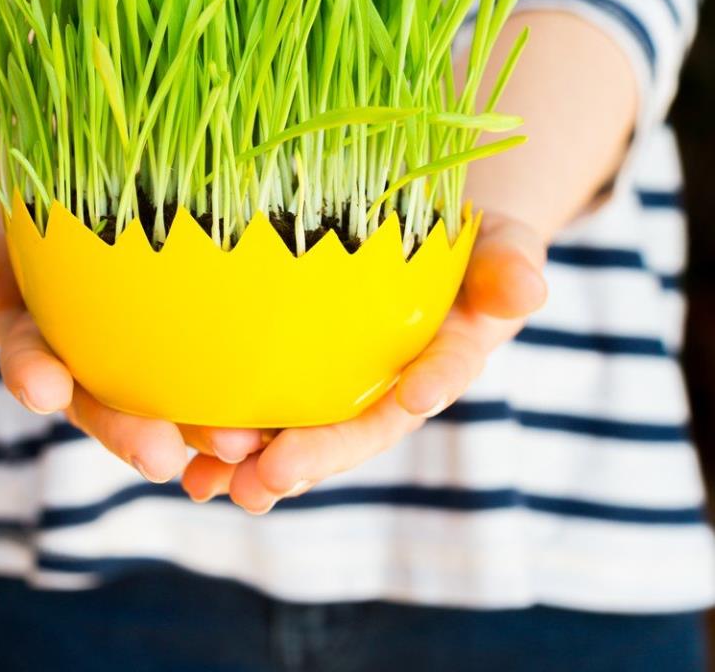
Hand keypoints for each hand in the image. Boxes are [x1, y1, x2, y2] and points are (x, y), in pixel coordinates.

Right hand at [0, 224, 269, 479]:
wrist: (108, 209)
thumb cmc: (58, 217)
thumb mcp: (21, 229)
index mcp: (39, 336)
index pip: (29, 357)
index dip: (33, 374)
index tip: (43, 387)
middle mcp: (88, 367)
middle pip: (103, 403)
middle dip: (128, 431)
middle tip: (161, 457)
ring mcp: (143, 372)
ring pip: (167, 411)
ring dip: (198, 434)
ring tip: (237, 448)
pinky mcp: (197, 369)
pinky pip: (216, 396)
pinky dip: (241, 420)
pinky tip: (275, 434)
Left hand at [180, 212, 546, 512]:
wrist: (419, 239)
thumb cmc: (465, 244)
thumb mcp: (497, 245)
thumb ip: (508, 268)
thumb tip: (530, 290)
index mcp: (444, 357)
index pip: (442, 372)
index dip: (432, 386)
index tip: (417, 396)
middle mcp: (390, 389)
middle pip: (357, 427)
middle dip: (318, 453)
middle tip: (273, 474)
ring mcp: (341, 392)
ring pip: (302, 435)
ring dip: (260, 463)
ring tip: (216, 481)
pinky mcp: (295, 381)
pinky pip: (262, 417)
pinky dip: (227, 449)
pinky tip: (191, 470)